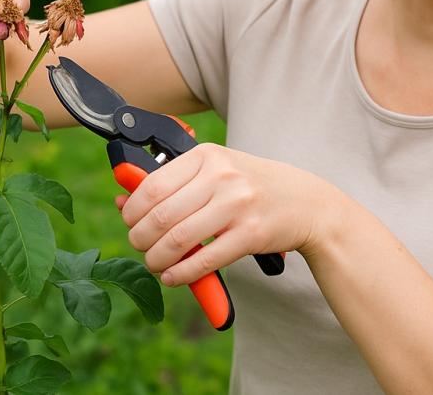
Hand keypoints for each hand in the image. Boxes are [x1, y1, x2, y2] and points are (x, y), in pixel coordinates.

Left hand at [115, 143, 340, 285]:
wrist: (308, 203)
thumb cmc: (253, 186)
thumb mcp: (216, 171)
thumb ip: (173, 183)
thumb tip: (123, 200)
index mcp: (208, 155)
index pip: (153, 185)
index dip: (132, 211)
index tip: (130, 222)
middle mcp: (221, 177)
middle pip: (160, 216)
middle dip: (140, 239)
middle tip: (141, 247)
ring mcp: (237, 206)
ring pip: (177, 240)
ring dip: (157, 260)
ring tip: (156, 264)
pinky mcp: (250, 235)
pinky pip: (203, 261)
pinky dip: (180, 275)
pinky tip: (173, 277)